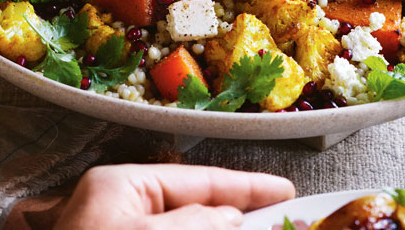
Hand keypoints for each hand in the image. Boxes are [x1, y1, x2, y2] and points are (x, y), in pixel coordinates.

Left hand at [54, 164, 294, 228]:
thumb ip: (197, 223)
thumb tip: (232, 218)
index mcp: (121, 189)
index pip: (197, 179)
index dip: (246, 186)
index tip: (284, 191)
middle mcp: (121, 213)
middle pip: (194, 209)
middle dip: (237, 219)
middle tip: (283, 221)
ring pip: (189, 229)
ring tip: (264, 229)